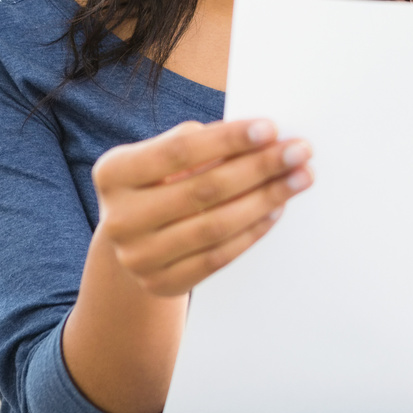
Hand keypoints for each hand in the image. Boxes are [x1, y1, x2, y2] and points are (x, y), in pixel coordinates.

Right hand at [90, 118, 311, 296]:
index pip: (179, 151)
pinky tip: (276, 210)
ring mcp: (138, 257)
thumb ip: (195, 144)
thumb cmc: (156, 185)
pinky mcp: (162, 284)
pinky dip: (252, 232)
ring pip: (215, 226)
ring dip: (265, 199)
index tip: (270, 128)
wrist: (132, 242)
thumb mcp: (159, 158)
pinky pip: (218, 257)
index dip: (227, 139)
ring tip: (298, 179)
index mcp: (113, 173)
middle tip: (299, 152)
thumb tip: (257, 137)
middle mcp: (119, 218)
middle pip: (203, 189)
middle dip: (259, 167)